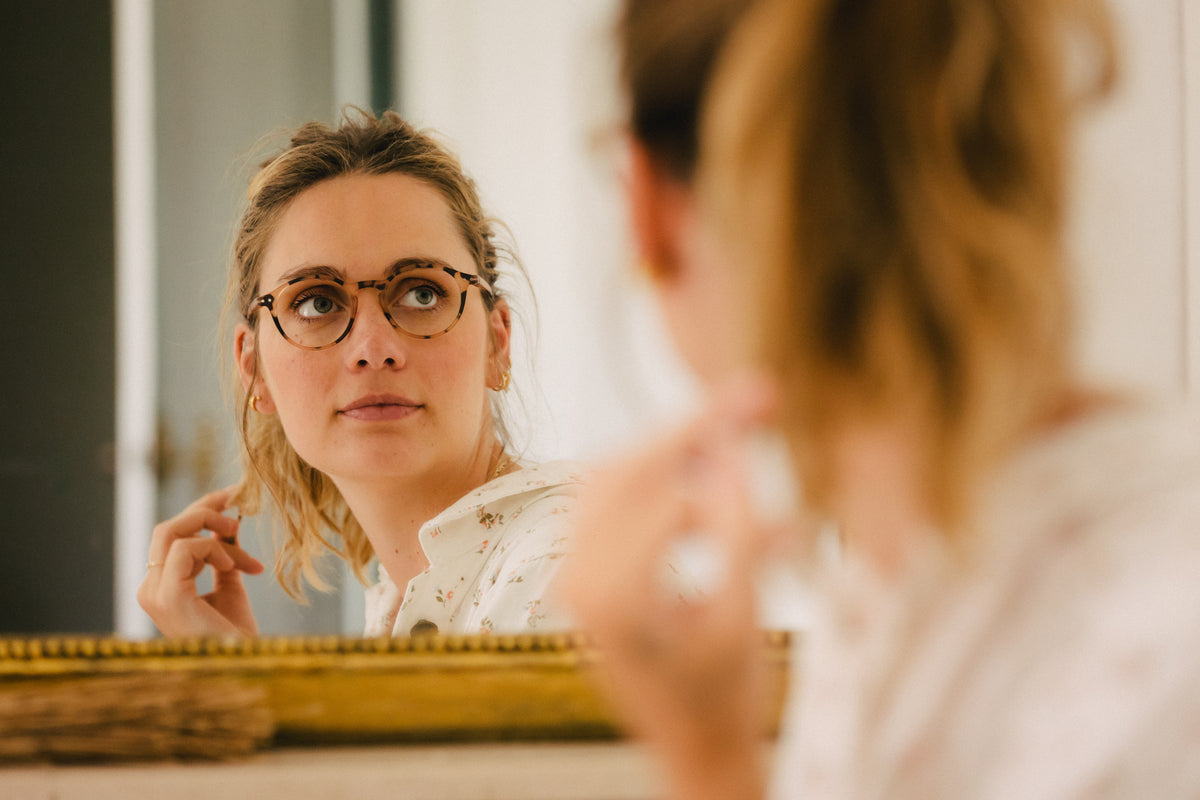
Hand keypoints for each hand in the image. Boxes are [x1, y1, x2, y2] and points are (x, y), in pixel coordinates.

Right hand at [137, 484, 264, 636]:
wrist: (243, 666)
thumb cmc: (236, 635)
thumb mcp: (230, 586)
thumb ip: (224, 557)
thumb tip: (229, 524)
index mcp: (162, 586)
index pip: (173, 536)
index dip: (201, 510)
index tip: (233, 494)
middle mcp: (151, 588)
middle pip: (168, 528)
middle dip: (205, 507)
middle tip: (239, 499)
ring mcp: (154, 593)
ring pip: (171, 531)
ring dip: (211, 524)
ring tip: (239, 535)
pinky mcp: (167, 596)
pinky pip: (185, 549)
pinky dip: (213, 547)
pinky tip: (234, 564)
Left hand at [560, 375, 780, 799]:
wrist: (695, 751)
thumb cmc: (724, 697)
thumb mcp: (743, 614)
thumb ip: (737, 529)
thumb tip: (731, 445)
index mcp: (611, 595)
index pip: (654, 481)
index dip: (708, 432)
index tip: (756, 398)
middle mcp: (576, 580)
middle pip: (623, 469)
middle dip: (686, 433)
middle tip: (748, 403)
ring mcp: (573, 578)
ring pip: (610, 480)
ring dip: (669, 457)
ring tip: (729, 443)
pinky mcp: (584, 577)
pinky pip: (607, 504)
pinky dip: (655, 485)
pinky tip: (704, 488)